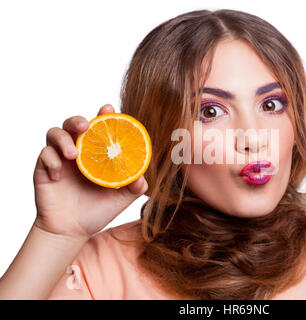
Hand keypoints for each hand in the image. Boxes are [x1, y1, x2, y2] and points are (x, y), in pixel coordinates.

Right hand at [33, 104, 147, 239]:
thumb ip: (134, 187)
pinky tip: (59, 176)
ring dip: (63, 139)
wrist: (71, 232)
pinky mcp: (43, 169)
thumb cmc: (96, 211)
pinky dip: (51, 161)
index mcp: (96, 154)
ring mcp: (59, 159)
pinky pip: (44, 155)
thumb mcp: (121, 199)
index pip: (99, 128)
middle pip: (73, 124)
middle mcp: (78, 152)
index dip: (103, 115)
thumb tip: (142, 178)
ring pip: (55, 133)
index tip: (109, 108)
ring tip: (73, 154)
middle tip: (86, 126)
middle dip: (78, 120)